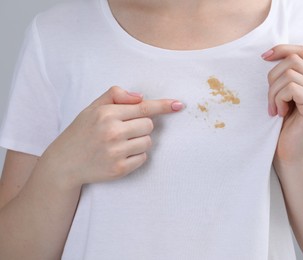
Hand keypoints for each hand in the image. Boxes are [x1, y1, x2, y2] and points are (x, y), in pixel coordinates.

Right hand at [40, 86, 183, 188]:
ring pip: (148, 142)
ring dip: (140, 141)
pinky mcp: (120, 169)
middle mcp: (112, 132)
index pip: (144, 108)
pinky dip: (136, 156)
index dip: (163, 106)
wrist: (64, 163)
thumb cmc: (81, 132)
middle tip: (125, 130)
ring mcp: (116, 152)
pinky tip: (120, 155)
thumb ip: (115, 96)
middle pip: (149, 125)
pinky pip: (143, 159)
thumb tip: (141, 97)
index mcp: (107, 114)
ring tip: (120, 143)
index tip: (179, 105)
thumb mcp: (92, 108)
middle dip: (142, 126)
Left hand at [262, 45, 302, 165]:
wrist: (288, 154)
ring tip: (274, 109)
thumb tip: (267, 55)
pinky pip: (292, 88)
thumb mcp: (279, 97)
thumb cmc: (280, 127)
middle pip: (292, 60)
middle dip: (272, 78)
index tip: (263, 57)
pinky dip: (279, 100)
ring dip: (273, 92)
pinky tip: (280, 113)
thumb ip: (281, 79)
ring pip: (289, 75)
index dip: (281, 48)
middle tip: (270, 100)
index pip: (300, 51)